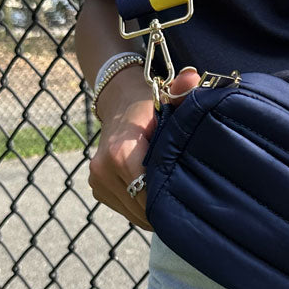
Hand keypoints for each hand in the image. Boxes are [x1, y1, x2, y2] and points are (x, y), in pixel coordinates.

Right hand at [87, 66, 201, 231]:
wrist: (120, 102)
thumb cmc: (151, 104)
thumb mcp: (167, 97)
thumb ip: (182, 92)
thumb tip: (192, 76)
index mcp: (121, 151)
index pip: (148, 193)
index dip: (169, 201)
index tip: (189, 200)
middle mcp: (104, 169)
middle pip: (141, 207)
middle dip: (163, 209)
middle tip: (187, 204)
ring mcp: (97, 180)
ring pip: (132, 212)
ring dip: (152, 210)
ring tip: (172, 197)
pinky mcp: (96, 187)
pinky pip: (124, 208)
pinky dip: (140, 206)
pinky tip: (155, 193)